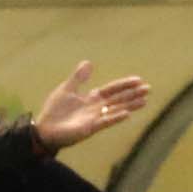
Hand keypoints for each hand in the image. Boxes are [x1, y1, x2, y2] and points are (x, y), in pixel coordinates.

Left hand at [28, 62, 152, 150]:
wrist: (44, 129)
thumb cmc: (54, 111)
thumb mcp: (66, 90)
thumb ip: (78, 78)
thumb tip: (88, 62)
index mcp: (91, 98)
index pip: (112, 90)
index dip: (124, 84)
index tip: (138, 79)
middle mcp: (96, 108)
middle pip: (118, 99)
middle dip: (132, 94)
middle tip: (148, 89)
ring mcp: (94, 118)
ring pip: (115, 109)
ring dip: (130, 105)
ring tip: (144, 100)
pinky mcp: (89, 128)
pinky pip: (105, 122)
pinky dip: (115, 117)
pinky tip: (127, 113)